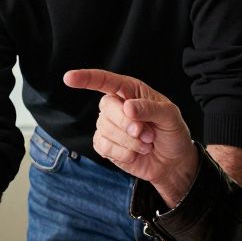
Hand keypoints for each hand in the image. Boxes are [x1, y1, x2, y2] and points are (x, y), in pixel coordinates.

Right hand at [63, 68, 198, 205]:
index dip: (86, 78)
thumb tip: (127, 107)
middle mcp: (116, 105)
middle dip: (127, 123)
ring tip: (146, 143)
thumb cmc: (172, 133)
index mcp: (131, 91)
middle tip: (147, 134)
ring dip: (130, 141)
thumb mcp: (170, 116)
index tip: (69, 78)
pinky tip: (134, 153)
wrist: (172, 162)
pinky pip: (103, 146)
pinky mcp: (105, 145)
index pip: (105, 81)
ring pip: (106, 129)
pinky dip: (122, 153)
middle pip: (107, 107)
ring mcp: (109, 126)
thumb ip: (150, 108)